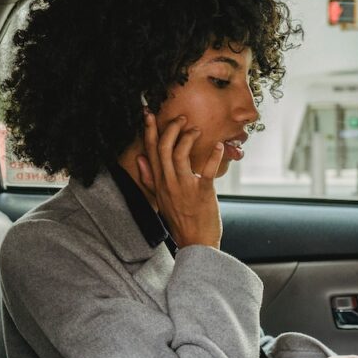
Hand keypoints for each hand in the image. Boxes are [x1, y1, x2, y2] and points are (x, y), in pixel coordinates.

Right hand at [136, 111, 223, 248]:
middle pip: (163, 148)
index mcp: (159, 183)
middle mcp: (168, 183)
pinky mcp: (202, 192)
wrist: (196, 244)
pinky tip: (218, 145)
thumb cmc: (181, 220)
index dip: (148, 131)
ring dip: (187, 137)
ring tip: (196, 130)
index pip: (150, 151)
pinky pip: (206, 170)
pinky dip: (213, 156)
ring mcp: (184, 187)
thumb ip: (149, 179)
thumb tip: (139, 159)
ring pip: (179, 154)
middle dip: (170, 128)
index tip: (149, 114)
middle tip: (180, 118)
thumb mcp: (160, 199)